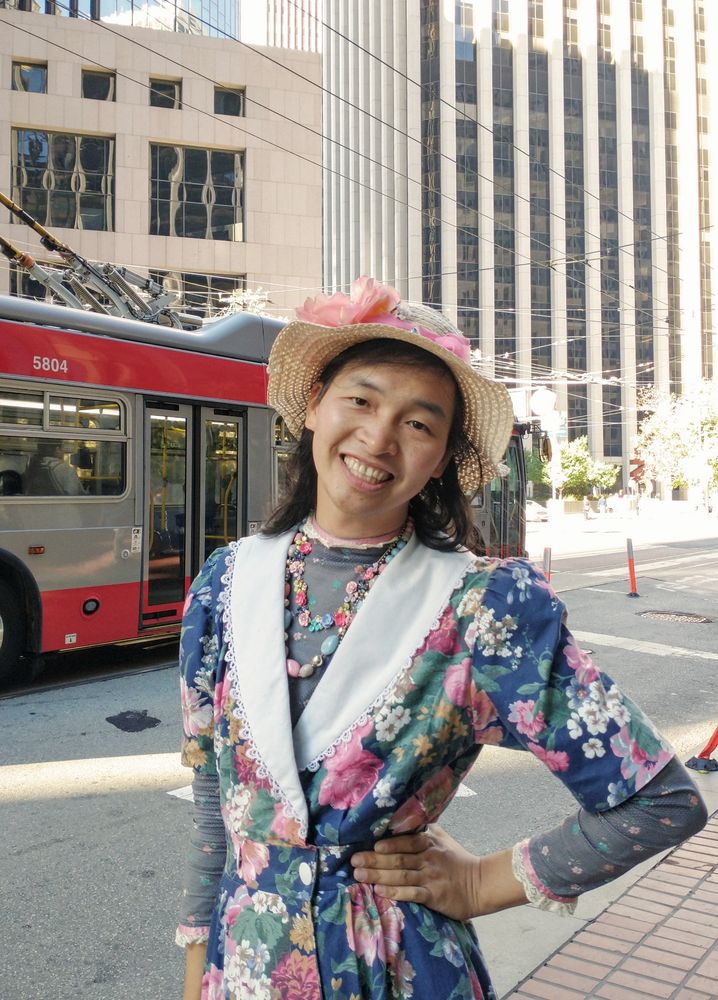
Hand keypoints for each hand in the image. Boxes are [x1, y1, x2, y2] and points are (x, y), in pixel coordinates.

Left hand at [351, 825, 481, 921]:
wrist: (480, 884)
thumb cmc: (456, 860)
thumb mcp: (442, 838)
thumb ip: (423, 829)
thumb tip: (402, 815)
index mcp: (428, 843)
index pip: (405, 841)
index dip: (388, 844)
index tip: (370, 845)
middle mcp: (428, 858)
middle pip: (397, 859)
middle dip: (374, 860)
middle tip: (353, 861)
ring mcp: (430, 877)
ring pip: (400, 876)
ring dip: (378, 875)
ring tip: (359, 875)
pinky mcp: (434, 896)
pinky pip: (411, 893)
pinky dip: (395, 892)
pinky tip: (380, 891)